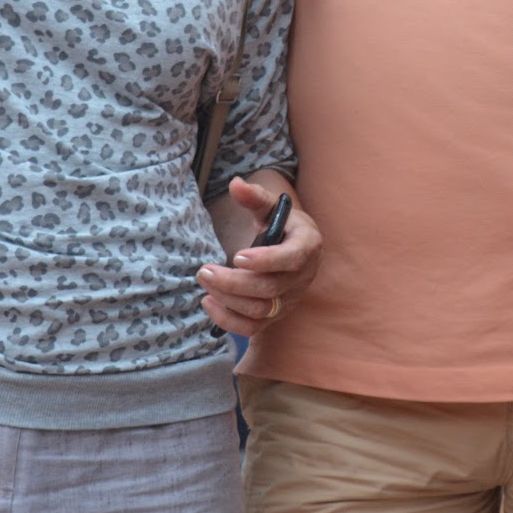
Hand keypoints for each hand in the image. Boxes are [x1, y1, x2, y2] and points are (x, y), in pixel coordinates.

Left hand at [199, 176, 322, 335]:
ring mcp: (290, 300)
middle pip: (270, 289)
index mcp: (307, 245)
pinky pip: (253, 328)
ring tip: (204, 281)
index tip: (236, 256)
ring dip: (227, 299)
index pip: (292, 259)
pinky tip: (208, 302)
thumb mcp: (271, 207)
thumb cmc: (281, 225)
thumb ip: (254, 197)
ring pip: (260, 310)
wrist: (292, 249)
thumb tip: (235, 184)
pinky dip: (228, 320)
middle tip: (204, 271)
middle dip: (233, 283)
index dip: (266, 261)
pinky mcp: (275, 315)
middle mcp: (302, 277)